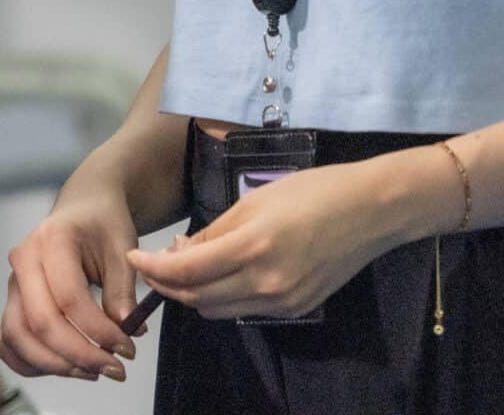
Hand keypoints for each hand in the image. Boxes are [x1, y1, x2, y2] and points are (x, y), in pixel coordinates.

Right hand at [0, 186, 141, 382]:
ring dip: (55, 364)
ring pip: (17, 336)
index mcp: (52, 240)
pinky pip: (8, 341)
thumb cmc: (103, 226)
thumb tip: (125, 328)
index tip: (128, 349)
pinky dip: (30, 362)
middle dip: (79, 354)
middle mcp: (23, 261)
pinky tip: (65, 366)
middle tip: (114, 369)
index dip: (99, 331)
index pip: (69, 298)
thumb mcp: (123, 249)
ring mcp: (13, 283)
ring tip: (92, 372)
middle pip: (39, 322)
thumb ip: (123, 289)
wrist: (83, 209)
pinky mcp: (12, 302)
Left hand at [126, 156, 431, 322]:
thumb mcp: (253, 201)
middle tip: (150, 264)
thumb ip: (214, 232)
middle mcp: (266, 283)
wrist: (370, 211)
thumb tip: (179, 252)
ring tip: (182, 267)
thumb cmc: (312, 192)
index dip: (152, 267)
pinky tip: (219, 274)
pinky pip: (245, 310)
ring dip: (192, 295)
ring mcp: (284, 301)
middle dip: (166, 285)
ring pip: (218, 311)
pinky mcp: (297, 309)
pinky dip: (222, 298)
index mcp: (251, 248)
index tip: (132, 255)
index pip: (185, 271)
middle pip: (196, 299)